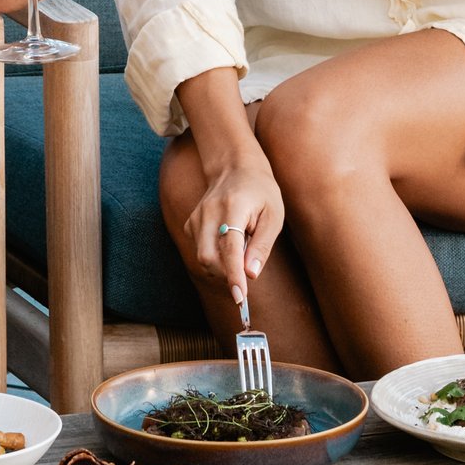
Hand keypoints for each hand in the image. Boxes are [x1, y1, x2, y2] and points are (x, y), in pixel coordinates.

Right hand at [187, 151, 286, 321]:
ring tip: (240, 247)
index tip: (240, 297)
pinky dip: (214, 256)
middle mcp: (209, 212)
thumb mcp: (273, 216)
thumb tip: (251, 275)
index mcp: (233, 207)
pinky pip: (200, 250)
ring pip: (202, 257)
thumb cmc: (261, 192)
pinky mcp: (191, 223)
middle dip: (226, 274)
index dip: (234, 275)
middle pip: (208, 257)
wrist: (236, 167)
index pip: (229, 248)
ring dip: (221, 266)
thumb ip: (262, 246)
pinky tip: (227, 241)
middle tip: (246, 271)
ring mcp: (196, 217)